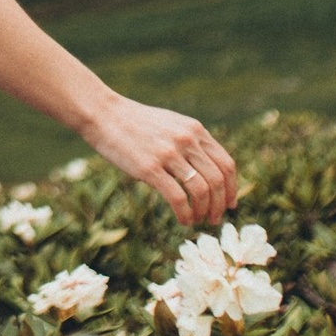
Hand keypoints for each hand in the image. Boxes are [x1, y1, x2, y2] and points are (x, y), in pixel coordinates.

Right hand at [86, 94, 239, 227]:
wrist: (103, 114)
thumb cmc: (135, 123)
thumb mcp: (170, 125)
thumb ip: (190, 142)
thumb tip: (206, 170)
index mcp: (195, 130)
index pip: (226, 164)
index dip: (232, 188)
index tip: (229, 204)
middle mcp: (187, 140)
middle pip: (218, 180)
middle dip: (220, 205)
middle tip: (214, 220)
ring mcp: (169, 154)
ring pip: (202, 191)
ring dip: (204, 212)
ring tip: (197, 221)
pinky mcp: (150, 168)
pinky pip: (178, 198)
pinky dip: (185, 214)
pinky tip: (183, 220)